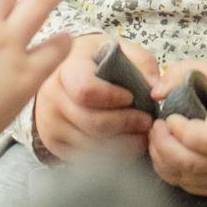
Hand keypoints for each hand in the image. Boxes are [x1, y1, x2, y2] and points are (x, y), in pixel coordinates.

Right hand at [35, 33, 163, 161]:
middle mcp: (53, 94)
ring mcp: (50, 121)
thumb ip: (142, 63)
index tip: (131, 97)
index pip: (86, 90)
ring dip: (122, 144)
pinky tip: (125, 146)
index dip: (112, 97)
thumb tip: (156, 89)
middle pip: (91, 121)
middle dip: (125, 124)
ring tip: (141, 136)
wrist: (65, 73)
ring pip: (89, 143)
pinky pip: (83, 156)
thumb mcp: (119, 50)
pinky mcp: (53, 141)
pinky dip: (109, 155)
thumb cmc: (97, 62)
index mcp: (68, 68)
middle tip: (146, 122)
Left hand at [148, 62, 206, 197]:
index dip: (182, 131)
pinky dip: (174, 173)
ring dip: (164, 160)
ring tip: (158, 140)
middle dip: (165, 146)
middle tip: (156, 128)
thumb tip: (156, 93)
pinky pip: (193, 187)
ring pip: (190, 178)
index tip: (171, 117)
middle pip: (195, 163)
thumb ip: (181, 74)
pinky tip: (168, 155)